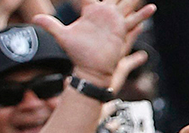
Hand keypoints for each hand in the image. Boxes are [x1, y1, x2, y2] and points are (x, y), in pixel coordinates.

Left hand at [33, 0, 154, 85]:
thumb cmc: (78, 54)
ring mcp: (114, 22)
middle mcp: (104, 15)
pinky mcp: (122, 30)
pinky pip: (134, 20)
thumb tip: (36, 18)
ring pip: (126, 4)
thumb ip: (51, 25)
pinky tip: (152, 7)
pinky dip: (143, 14)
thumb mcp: (63, 36)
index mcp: (91, 12)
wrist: (91, 70)